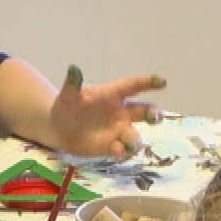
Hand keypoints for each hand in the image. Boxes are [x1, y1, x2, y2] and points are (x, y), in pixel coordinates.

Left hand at [47, 66, 164, 158]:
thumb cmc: (67, 106)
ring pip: (135, 135)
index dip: (148, 83)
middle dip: (153, 114)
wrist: (58, 129)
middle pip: (143, 112)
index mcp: (113, 94)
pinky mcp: (112, 146)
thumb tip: (73, 68)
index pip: (133, 86)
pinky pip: (122, 150)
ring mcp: (118, 131)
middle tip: (155, 116)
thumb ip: (72, 84)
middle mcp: (121, 112)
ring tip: (129, 145)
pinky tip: (117, 152)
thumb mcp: (67, 95)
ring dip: (135, 140)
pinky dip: (122, 151)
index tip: (163, 81)